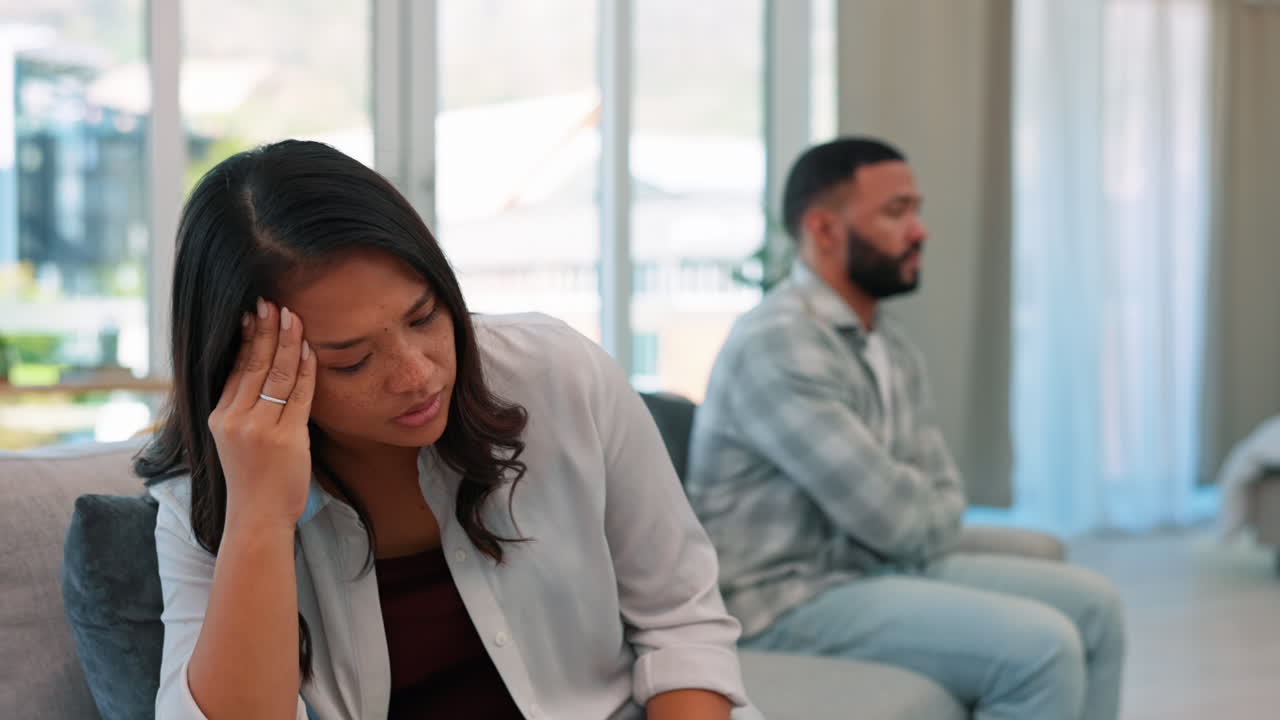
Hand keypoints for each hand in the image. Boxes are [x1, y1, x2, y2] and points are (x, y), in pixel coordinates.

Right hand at [208, 298, 316, 531]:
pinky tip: (309, 349)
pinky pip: (298, 394)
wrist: (257, 517)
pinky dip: (304, 369)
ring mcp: (259, 428)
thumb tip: (252, 375)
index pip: (235, 368)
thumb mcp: (234, 441)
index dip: (246, 339)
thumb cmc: (252, 480)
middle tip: (274, 303)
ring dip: (287, 342)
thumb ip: (241, 409)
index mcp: (220, 417)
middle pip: (254, 364)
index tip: (254, 314)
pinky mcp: (285, 437)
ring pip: (276, 374)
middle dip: (266, 330)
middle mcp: (235, 419)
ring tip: (293, 316)